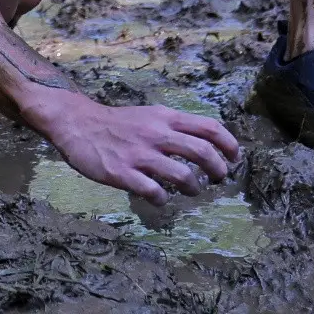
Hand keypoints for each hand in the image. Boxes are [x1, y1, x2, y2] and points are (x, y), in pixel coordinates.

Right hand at [22, 89, 238, 204]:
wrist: (79, 124)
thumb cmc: (119, 122)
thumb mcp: (151, 115)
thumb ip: (175, 127)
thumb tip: (205, 144)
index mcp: (166, 118)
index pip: (209, 127)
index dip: (228, 144)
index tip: (234, 158)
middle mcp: (157, 134)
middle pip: (202, 152)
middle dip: (218, 170)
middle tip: (219, 179)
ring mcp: (140, 155)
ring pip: (182, 175)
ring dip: (193, 187)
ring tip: (192, 190)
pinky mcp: (123, 173)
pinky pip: (153, 191)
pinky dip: (163, 199)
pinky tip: (161, 198)